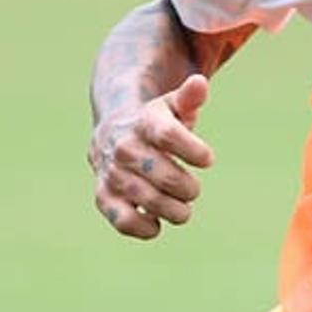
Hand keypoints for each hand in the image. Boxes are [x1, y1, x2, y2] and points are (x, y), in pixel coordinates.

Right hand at [88, 71, 214, 240]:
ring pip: (149, 200)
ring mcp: (112, 173)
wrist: (112, 134)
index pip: (169, 136)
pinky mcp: (103, 197)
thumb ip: (189, 98)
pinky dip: (146, 228)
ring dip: (175, 211)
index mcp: (145, 123)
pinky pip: (124, 221)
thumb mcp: (172, 107)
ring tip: (181, 209)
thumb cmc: (155, 124)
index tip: (207, 160)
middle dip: (188, 189)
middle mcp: (124, 147)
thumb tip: (200, 83)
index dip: (193, 150)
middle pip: (165, 175)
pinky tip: (157, 223)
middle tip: (192, 190)